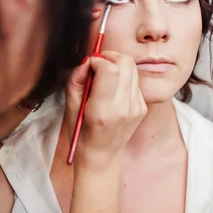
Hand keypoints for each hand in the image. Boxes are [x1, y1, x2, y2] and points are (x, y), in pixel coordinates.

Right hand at [65, 51, 146, 170]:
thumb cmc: (81, 132)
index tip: (89, 66)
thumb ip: (77, 79)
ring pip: (133, 69)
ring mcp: (136, 108)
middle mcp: (124, 108)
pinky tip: (113, 88)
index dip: (97, 60)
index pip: (110, 70)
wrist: (101, 155)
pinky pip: (135, 81)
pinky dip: (124, 78)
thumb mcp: (70, 106)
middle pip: (126, 63)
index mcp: (103, 110)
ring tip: (105, 76)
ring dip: (117, 65)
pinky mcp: (143, 108)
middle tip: (98, 65)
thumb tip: (88, 61)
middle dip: (110, 57)